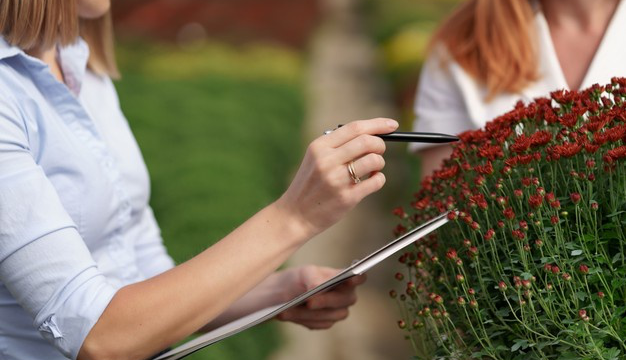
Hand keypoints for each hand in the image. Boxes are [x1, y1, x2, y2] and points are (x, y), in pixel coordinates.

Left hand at [275, 266, 365, 328]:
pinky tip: (285, 314)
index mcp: (344, 278)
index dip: (358, 278)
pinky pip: (317, 324)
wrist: (283, 295)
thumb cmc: (298, 279)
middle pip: (344, 300)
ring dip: (307, 313)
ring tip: (287, 308)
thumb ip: (312, 277)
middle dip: (325, 301)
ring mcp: (337, 312)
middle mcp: (345, 296)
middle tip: (309, 301)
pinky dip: (301, 319)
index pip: (358, 277)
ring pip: (329, 315)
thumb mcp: (303, 273)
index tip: (351, 277)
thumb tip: (317, 286)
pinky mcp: (325, 322)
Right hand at [276, 118, 398, 237]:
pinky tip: (371, 181)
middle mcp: (327, 161)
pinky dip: (379, 179)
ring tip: (373, 168)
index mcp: (319, 147)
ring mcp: (337, 180)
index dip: (377, 124)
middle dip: (380, 144)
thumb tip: (370, 134)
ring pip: (374, 160)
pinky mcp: (347, 197)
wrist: (295, 214)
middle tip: (379, 150)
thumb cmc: (310, 185)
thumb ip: (337, 146)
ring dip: (380, 163)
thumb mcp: (315, 159)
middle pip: (367, 141)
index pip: (354, 128)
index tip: (392, 124)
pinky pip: (376, 181)